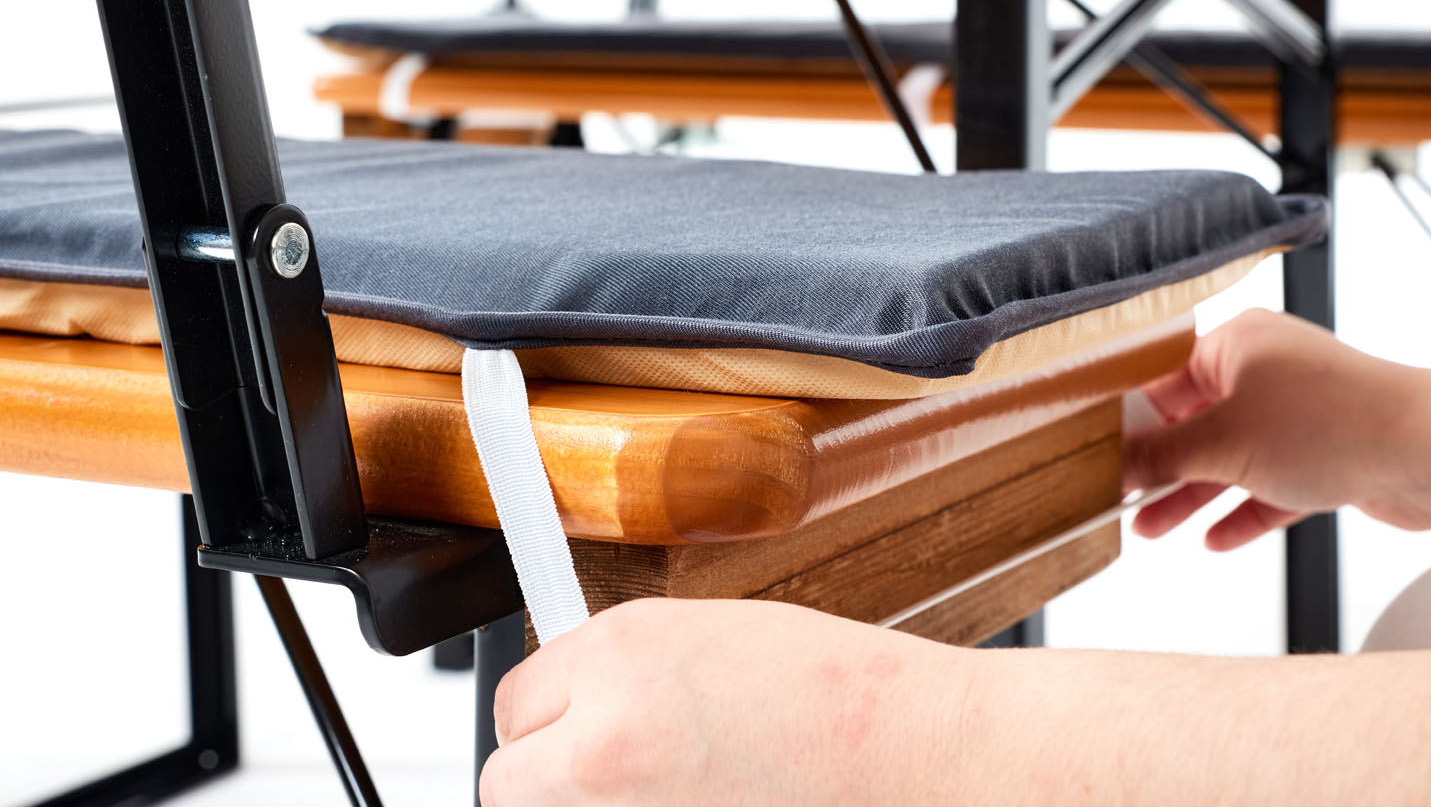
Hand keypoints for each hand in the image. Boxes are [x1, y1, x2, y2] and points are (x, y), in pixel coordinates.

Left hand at [482, 598, 973, 805]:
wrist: (922, 758)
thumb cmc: (841, 694)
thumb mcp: (710, 640)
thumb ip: (625, 669)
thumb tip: (573, 700)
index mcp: (618, 655)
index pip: (515, 700)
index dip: (554, 714)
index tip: (581, 722)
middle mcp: (603, 737)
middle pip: (509, 781)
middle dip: (553, 774)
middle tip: (618, 771)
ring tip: (674, 793)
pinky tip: (702, 806)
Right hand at [1126, 309, 1430, 548]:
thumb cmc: (1332, 423)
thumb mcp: (1222, 442)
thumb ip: (1160, 456)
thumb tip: (1112, 465)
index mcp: (1238, 343)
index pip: (1164, 379)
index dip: (1128, 421)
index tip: (1095, 455)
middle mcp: (1268, 371)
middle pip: (1195, 423)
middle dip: (1158, 467)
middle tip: (1119, 499)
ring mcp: (1300, 415)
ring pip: (1231, 459)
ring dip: (1193, 495)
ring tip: (1153, 530)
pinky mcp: (1328, 455)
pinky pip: (1272, 485)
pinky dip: (1245, 510)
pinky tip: (1216, 539)